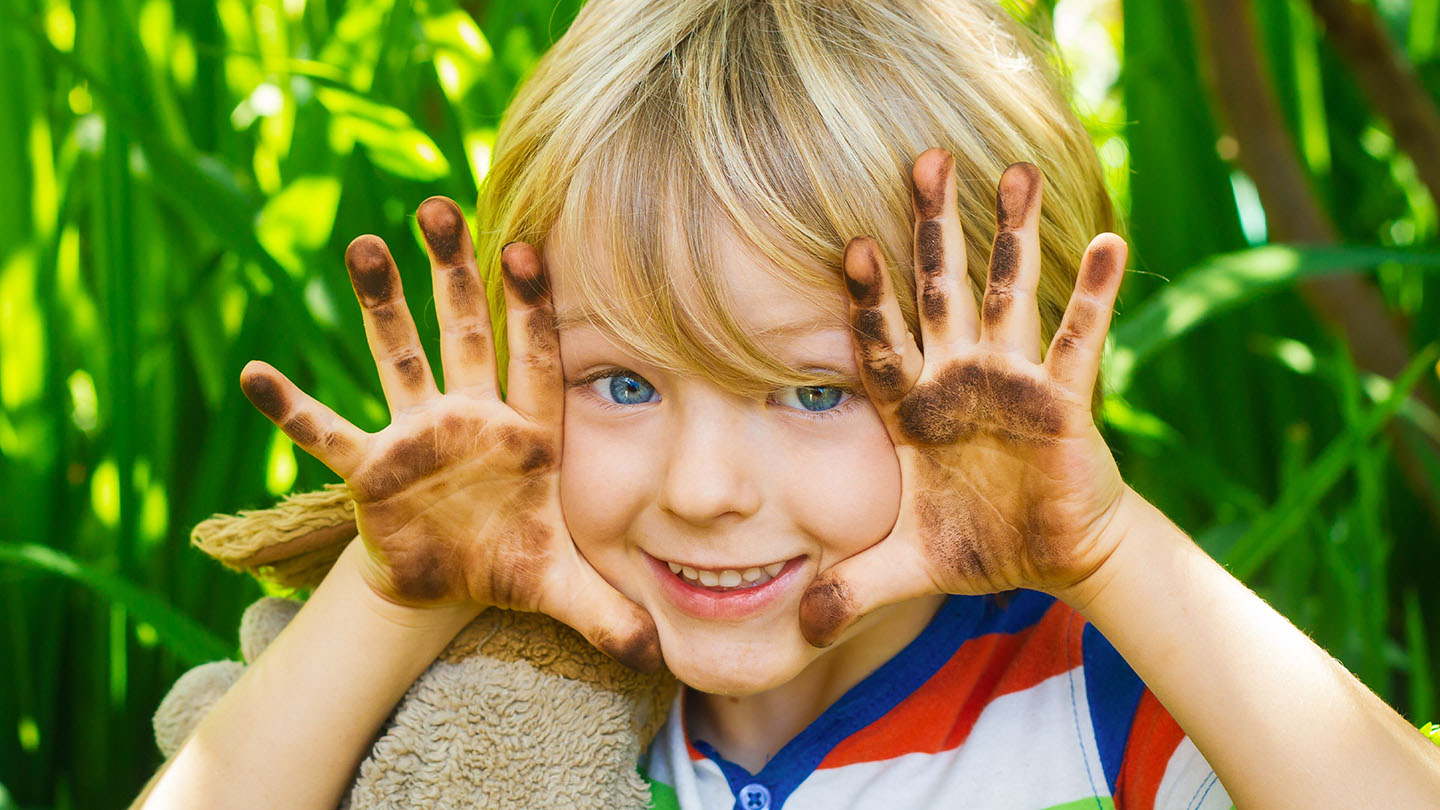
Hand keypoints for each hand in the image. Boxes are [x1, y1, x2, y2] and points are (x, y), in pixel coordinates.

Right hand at [239, 198, 660, 670]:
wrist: (455, 581)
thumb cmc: (514, 561)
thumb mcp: (561, 586)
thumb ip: (607, 611)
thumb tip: (659, 658)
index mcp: (529, 432)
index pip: (536, 358)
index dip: (533, 308)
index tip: (528, 250)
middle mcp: (473, 417)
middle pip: (466, 332)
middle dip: (454, 274)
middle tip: (440, 208)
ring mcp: (419, 435)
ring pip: (399, 358)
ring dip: (380, 307)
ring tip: (362, 246)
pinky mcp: (372, 469)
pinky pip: (329, 433)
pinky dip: (295, 410)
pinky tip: (258, 377)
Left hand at [799, 150, 1129, 647]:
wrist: (1055, 559)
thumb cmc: (980, 546)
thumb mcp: (905, 567)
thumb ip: (851, 587)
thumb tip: (795, 628)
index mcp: (915, 408)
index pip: (880, 343)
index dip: (867, 300)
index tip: (849, 245)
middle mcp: (960, 379)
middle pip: (941, 290)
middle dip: (932, 228)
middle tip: (924, 160)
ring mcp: (1014, 381)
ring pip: (1009, 293)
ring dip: (1011, 235)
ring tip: (1014, 169)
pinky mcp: (1064, 398)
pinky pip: (1078, 339)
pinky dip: (1092, 292)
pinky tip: (1107, 239)